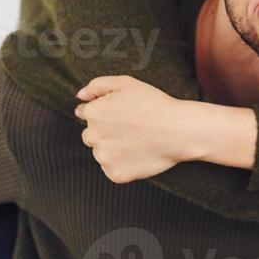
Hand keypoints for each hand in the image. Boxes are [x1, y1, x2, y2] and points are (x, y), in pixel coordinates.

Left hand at [75, 76, 189, 182]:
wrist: (179, 130)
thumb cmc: (154, 103)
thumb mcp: (125, 83)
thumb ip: (96, 86)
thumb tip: (79, 97)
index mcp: (93, 113)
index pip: (86, 114)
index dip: (106, 114)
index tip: (123, 116)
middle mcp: (93, 136)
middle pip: (91, 135)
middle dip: (106, 132)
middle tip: (131, 128)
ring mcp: (103, 157)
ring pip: (101, 153)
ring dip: (113, 149)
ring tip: (137, 140)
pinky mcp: (115, 174)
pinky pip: (112, 169)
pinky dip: (122, 164)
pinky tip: (138, 154)